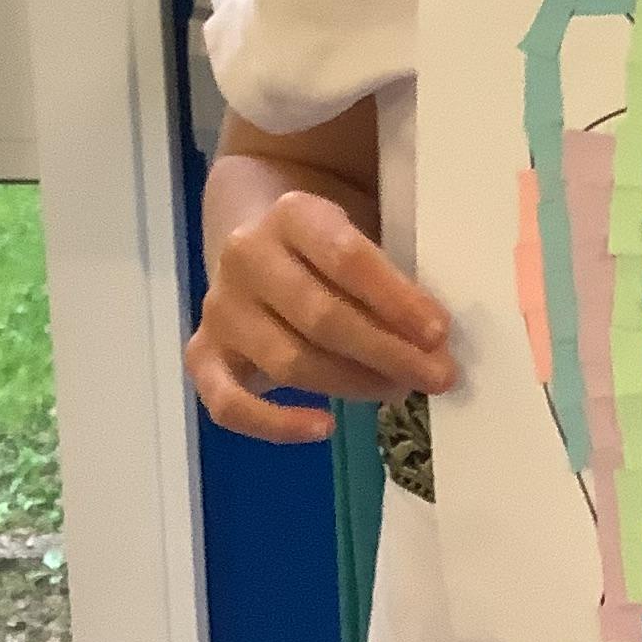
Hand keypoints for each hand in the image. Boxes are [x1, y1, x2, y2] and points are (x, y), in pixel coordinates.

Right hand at [184, 189, 454, 444]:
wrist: (257, 237)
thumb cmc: (330, 243)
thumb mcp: (360, 230)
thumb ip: (391, 268)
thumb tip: (437, 337)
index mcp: (292, 213)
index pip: (346, 257)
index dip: (395, 299)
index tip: (439, 332)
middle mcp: (246, 256)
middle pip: (320, 316)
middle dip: (386, 352)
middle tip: (437, 376)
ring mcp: (220, 308)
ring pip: (287, 361)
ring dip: (351, 385)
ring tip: (399, 392)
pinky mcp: (202, 355)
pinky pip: (229, 404)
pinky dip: (275, 424)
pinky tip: (324, 427)